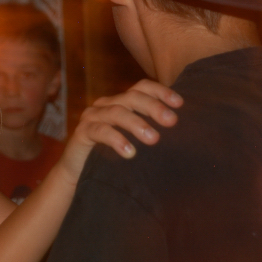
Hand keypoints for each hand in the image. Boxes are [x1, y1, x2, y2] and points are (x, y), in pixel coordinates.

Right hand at [58, 79, 181, 182]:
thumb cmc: (112, 156)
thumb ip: (150, 132)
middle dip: (153, 107)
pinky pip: (100, 131)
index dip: (160, 91)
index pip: (141, 88)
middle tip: (171, 121)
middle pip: (131, 97)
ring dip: (137, 123)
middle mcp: (106, 104)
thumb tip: (182, 132)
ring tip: (154, 139)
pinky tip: (130, 152)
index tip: (180, 103)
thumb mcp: (133, 140)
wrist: (79, 173)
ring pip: (117, 112)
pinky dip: (116, 139)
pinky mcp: (81, 132)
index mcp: (120, 102)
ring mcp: (92, 117)